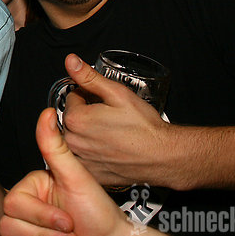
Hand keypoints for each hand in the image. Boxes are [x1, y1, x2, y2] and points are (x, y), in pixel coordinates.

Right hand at [0, 108, 142, 235]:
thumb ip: (56, 146)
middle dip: (44, 230)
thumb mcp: (77, 177)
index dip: (41, 214)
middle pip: (8, 218)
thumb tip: (46, 113)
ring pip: (9, 233)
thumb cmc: (99, 215)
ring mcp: (28, 226)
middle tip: (69, 230)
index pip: (15, 200)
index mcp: (35, 186)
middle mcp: (28, 205)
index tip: (67, 219)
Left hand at [62, 55, 171, 187]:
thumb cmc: (143, 126)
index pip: (72, 98)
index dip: (87, 96)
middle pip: (71, 118)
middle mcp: (74, 142)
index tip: (101, 101)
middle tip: (108, 116)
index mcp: (76, 119)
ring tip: (108, 132)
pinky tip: (107, 149)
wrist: (163, 156)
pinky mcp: (91, 174)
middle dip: (86, 114)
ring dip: (86, 133)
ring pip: (75, 138)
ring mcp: (82, 160)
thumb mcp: (117, 93)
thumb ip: (90, 77)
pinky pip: (82, 158)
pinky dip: (90, 153)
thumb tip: (71, 61)